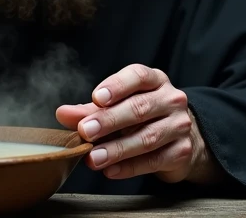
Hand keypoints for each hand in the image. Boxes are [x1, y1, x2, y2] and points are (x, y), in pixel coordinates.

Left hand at [55, 64, 221, 184]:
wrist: (182, 138)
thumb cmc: (143, 116)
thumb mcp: (118, 106)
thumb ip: (90, 110)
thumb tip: (63, 114)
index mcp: (154, 80)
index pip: (137, 76)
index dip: (116, 86)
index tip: (96, 98)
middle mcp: (171, 99)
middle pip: (139, 108)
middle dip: (109, 121)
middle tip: (85, 131)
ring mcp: (180, 125)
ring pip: (147, 137)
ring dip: (117, 149)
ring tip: (93, 157)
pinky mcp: (182, 151)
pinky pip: (154, 160)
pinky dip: (130, 167)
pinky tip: (111, 170)